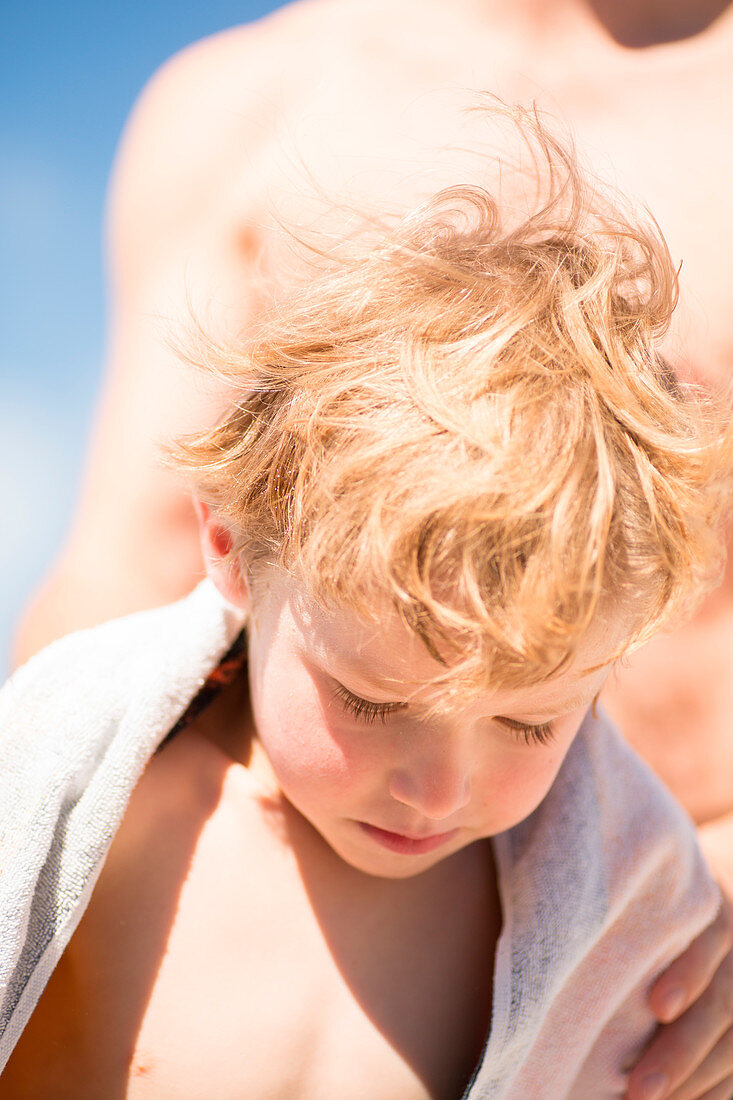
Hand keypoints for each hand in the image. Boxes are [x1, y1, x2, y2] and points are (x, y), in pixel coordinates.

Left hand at [625, 891, 732, 1099]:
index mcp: (708, 907)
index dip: (690, 972)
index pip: (713, 934)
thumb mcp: (623, 897)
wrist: (663, 917)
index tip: (657, 1007)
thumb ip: (606, 906)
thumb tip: (546, 919)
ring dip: (694, 1083)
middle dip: (683, 1052)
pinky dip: (709, 1094)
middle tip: (638, 1092)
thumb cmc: (626, 905)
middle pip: (724, 1002)